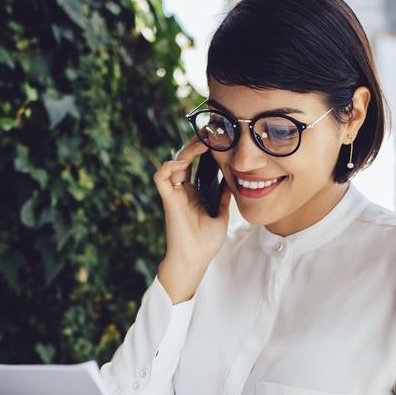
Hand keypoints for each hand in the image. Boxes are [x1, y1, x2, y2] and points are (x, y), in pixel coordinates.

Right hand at [152, 136, 232, 269]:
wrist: (195, 259)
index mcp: (195, 192)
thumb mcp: (222, 214)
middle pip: (185, 159)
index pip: (197, 164)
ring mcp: (175, 194)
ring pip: (173, 164)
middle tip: (210, 135)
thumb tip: (234, 179)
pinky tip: (183, 163)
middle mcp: (183, 191)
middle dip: (196, 145)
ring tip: (201, 144)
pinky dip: (168, 167)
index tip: (218, 140)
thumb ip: (225, 196)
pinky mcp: (168, 200)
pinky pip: (161, 178)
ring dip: (185, 152)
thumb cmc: (206, 242)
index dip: (204, 151)